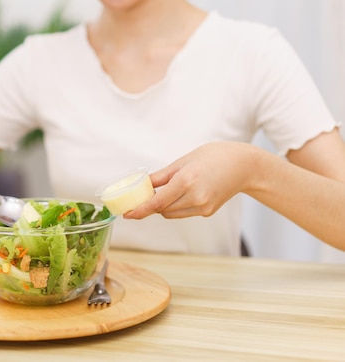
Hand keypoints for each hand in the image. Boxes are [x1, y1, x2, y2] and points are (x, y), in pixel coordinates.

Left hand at [124, 142, 257, 219]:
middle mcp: (195, 197)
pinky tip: (182, 193)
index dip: (140, 210)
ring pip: (171, 213)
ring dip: (163, 206)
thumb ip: (162, 176)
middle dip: (151, 205)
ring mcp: (202, 206)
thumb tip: (142, 185)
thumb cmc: (214, 157)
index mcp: (186, 181)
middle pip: (162, 210)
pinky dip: (176, 206)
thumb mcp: (184, 161)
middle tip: (144, 195)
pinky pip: (183, 212)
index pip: (157, 202)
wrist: (244, 166)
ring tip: (167, 190)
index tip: (127, 215)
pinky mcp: (207, 212)